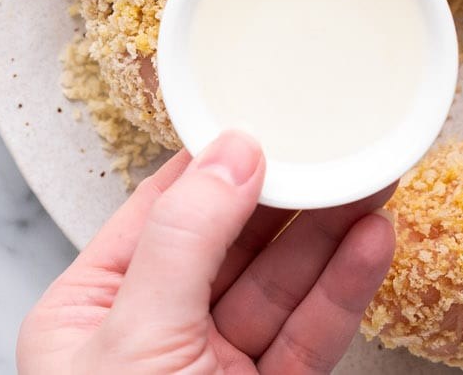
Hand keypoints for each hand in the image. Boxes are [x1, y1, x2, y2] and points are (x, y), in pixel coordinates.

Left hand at [17, 131, 395, 373]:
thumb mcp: (137, 344)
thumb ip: (184, 241)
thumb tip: (229, 152)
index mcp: (87, 314)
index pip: (157, 211)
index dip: (215, 161)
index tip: (266, 113)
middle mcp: (150, 338)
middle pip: (230, 242)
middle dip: (289, 192)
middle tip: (339, 142)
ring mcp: (213, 373)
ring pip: (280, 286)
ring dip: (329, 232)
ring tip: (374, 177)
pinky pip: (309, 336)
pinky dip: (344, 290)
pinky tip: (372, 243)